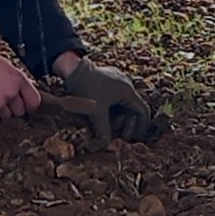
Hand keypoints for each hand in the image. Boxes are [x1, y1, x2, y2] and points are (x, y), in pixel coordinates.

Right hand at [0, 50, 39, 125]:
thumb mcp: (7, 66)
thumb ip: (17, 80)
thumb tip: (23, 92)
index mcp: (19, 80)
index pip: (34, 101)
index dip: (30, 106)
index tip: (26, 107)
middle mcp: (11, 92)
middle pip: (20, 111)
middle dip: (13, 108)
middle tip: (3, 101)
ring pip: (6, 117)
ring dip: (0, 112)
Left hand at [45, 56, 162, 141]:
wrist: (71, 70)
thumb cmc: (85, 88)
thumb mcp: (95, 112)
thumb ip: (102, 130)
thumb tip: (106, 146)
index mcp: (127, 91)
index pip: (143, 111)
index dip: (142, 126)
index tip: (135, 139)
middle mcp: (126, 85)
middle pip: (132, 109)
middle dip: (126, 124)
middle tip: (118, 135)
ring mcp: (117, 82)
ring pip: (123, 105)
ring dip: (118, 117)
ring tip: (106, 126)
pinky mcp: (108, 81)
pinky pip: (115, 98)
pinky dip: (111, 110)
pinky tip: (100, 116)